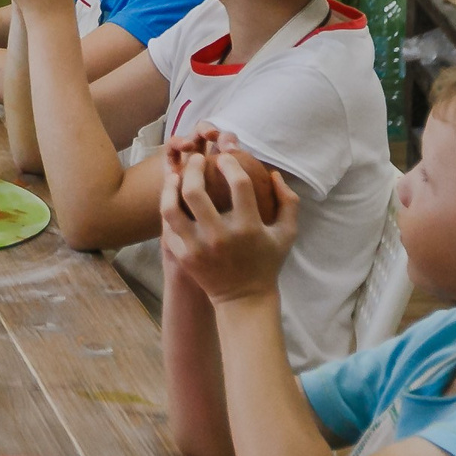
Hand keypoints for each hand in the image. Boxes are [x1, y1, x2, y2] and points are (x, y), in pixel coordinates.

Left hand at [159, 140, 298, 305]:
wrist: (244, 299)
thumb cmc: (266, 262)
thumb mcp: (287, 233)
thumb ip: (288, 201)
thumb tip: (273, 173)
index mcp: (248, 228)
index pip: (238, 184)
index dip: (230, 164)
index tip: (225, 156)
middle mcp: (220, 237)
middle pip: (195, 192)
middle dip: (193, 167)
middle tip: (196, 158)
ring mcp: (197, 248)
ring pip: (171, 208)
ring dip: (170, 186)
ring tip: (176, 175)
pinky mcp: (183, 256)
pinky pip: (167, 226)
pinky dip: (168, 208)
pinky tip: (172, 198)